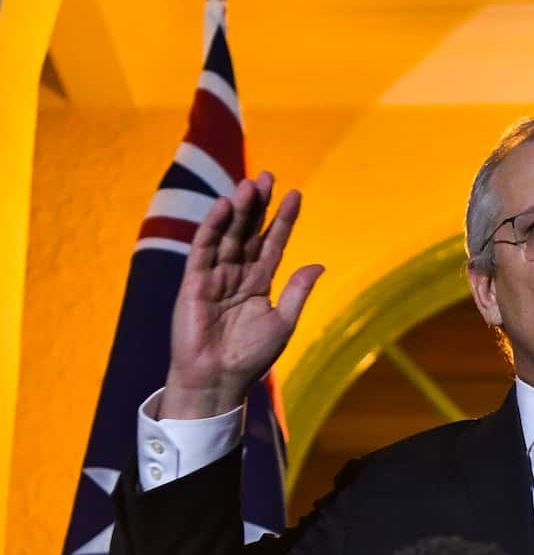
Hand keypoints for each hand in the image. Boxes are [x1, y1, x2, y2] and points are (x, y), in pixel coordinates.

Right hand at [158, 173, 323, 417]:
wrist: (219, 379)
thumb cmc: (251, 357)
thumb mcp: (283, 322)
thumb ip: (298, 292)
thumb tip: (319, 265)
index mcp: (260, 282)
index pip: (273, 242)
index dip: (283, 219)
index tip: (296, 194)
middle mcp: (237, 273)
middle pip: (249, 231)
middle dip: (258, 204)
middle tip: (268, 176)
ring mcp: (214, 275)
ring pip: (227, 235)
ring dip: (238, 210)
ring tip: (249, 185)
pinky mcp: (194, 282)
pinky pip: (203, 249)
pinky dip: (212, 227)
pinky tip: (224, 207)